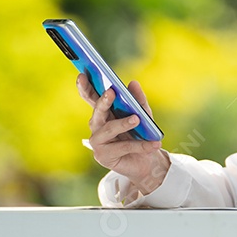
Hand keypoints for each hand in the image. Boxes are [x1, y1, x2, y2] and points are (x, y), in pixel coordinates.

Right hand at [77, 74, 169, 194]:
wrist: (147, 162)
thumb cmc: (141, 134)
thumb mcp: (144, 115)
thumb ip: (138, 100)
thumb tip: (133, 83)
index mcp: (103, 112)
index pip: (91, 97)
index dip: (84, 87)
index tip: (82, 75)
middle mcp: (96, 126)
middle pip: (97, 112)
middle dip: (103, 101)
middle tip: (111, 92)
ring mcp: (98, 142)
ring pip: (109, 129)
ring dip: (123, 124)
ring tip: (137, 119)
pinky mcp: (104, 157)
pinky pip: (122, 148)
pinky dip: (140, 145)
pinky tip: (153, 143)